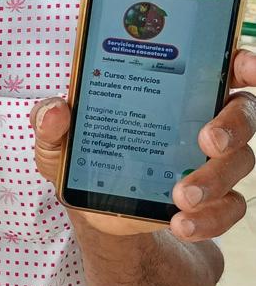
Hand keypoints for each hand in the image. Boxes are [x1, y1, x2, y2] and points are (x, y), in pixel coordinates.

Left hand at [32, 47, 255, 240]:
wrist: (98, 213)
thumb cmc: (86, 157)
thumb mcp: (59, 142)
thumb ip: (50, 124)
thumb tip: (55, 111)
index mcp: (175, 91)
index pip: (224, 65)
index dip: (245, 62)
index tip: (246, 66)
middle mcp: (205, 120)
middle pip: (243, 112)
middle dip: (232, 125)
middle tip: (205, 141)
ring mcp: (214, 162)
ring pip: (241, 162)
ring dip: (214, 180)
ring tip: (181, 196)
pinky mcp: (215, 201)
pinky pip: (230, 208)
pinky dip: (210, 218)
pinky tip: (182, 223)